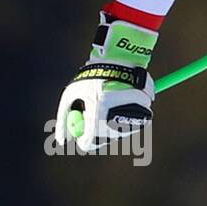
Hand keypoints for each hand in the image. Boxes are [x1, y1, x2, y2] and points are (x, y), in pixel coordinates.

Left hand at [53, 13, 156, 151]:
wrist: (122, 62)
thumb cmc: (92, 77)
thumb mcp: (72, 93)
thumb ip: (64, 117)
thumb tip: (61, 139)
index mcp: (96, 119)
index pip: (87, 143)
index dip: (82, 140)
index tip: (80, 134)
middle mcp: (115, 124)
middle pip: (103, 141)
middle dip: (96, 132)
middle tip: (93, 120)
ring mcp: (131, 123)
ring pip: (116, 133)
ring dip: (110, 122)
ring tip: (108, 101)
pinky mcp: (144, 119)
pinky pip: (130, 124)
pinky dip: (124, 116)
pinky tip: (120, 100)